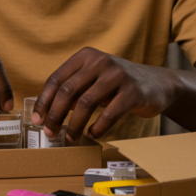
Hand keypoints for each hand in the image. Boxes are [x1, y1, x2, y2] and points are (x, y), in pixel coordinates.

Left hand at [32, 47, 174, 141]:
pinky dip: (98, 127)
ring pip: (85, 103)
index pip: (56, 79)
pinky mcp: (133, 91)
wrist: (158, 84)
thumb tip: (46, 112)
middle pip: (67, 91)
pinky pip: (109, 113)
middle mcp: (100, 61)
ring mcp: (117, 75)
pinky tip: (93, 134)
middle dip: (55, 115)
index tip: (37, 120)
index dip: (44, 101)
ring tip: (71, 138)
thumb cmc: (118, 85)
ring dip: (74, 125)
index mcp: (85, 56)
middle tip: (50, 133)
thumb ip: (73, 89)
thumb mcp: (94, 79)